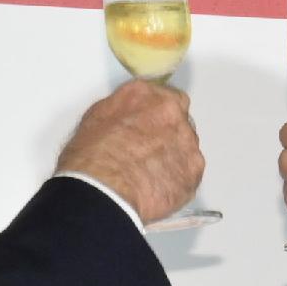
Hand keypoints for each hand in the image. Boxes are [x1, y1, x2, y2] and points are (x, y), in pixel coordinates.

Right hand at [58, 79, 204, 226]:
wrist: (105, 190)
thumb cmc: (92, 156)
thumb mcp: (97, 118)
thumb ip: (124, 110)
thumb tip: (130, 117)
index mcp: (147, 95)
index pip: (164, 97)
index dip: (157, 115)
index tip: (149, 126)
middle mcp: (173, 113)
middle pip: (179, 121)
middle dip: (168, 135)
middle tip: (148, 153)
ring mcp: (188, 142)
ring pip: (186, 147)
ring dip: (174, 157)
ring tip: (150, 175)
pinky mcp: (194, 171)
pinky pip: (189, 173)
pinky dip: (177, 179)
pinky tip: (158, 187)